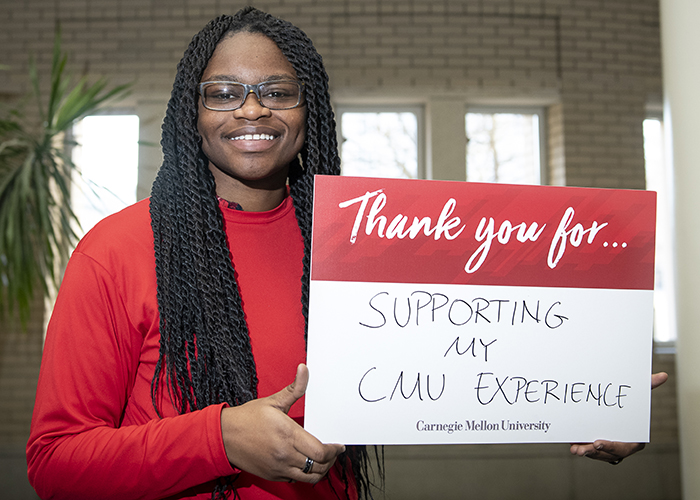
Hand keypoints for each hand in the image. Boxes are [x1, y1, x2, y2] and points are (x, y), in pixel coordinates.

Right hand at [220, 364, 344, 482]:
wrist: (224, 437)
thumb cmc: (247, 418)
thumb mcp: (273, 401)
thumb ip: (294, 388)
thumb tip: (304, 370)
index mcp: (288, 435)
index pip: (320, 451)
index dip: (334, 450)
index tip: (338, 445)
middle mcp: (285, 454)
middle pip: (319, 466)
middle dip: (331, 460)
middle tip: (334, 452)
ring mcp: (279, 468)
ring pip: (310, 478)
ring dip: (321, 470)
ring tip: (323, 460)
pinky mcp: (273, 475)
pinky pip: (296, 480)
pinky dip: (305, 474)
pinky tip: (306, 463)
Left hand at [569, 371, 667, 462]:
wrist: (605, 400)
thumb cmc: (624, 400)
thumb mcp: (635, 393)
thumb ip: (647, 385)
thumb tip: (663, 375)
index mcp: (634, 436)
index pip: (626, 447)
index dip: (613, 447)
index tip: (598, 442)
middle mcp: (622, 444)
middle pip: (611, 453)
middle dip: (598, 452)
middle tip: (585, 447)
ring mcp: (609, 446)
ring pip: (599, 454)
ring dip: (588, 453)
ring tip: (577, 450)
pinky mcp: (597, 445)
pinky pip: (591, 451)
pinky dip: (583, 450)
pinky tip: (574, 448)